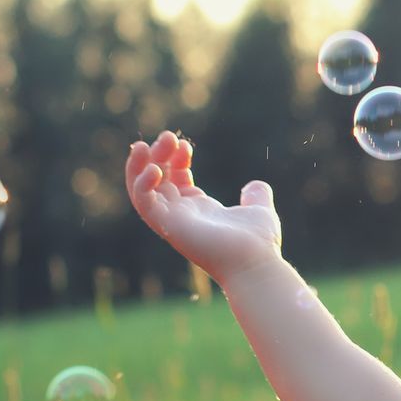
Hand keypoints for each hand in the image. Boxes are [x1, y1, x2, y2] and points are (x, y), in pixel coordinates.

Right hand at [126, 130, 282, 284]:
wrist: (257, 263)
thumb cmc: (259, 244)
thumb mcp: (260, 211)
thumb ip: (256, 196)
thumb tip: (255, 185)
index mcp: (199, 209)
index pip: (175, 178)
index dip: (175, 159)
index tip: (186, 146)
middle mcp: (182, 214)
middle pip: (156, 180)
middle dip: (157, 155)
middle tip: (168, 137)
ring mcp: (172, 221)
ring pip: (142, 190)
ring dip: (140, 166)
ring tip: (143, 146)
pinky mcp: (168, 226)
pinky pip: (144, 204)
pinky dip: (142, 185)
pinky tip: (153, 169)